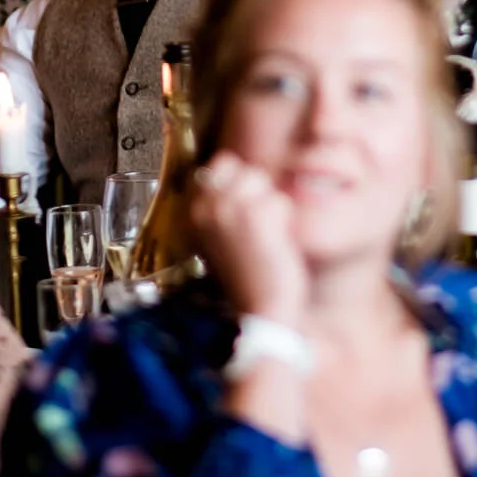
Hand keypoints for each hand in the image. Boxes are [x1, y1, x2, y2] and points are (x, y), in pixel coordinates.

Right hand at [187, 151, 307, 324]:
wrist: (260, 311)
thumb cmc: (245, 280)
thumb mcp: (218, 240)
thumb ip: (221, 208)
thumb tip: (234, 172)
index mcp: (192, 214)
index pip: (218, 165)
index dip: (237, 180)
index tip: (244, 209)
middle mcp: (206, 207)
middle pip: (241, 169)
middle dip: (255, 192)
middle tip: (255, 229)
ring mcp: (229, 208)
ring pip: (260, 180)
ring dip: (269, 204)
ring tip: (263, 236)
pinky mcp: (255, 214)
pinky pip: (279, 199)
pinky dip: (283, 219)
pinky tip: (274, 243)